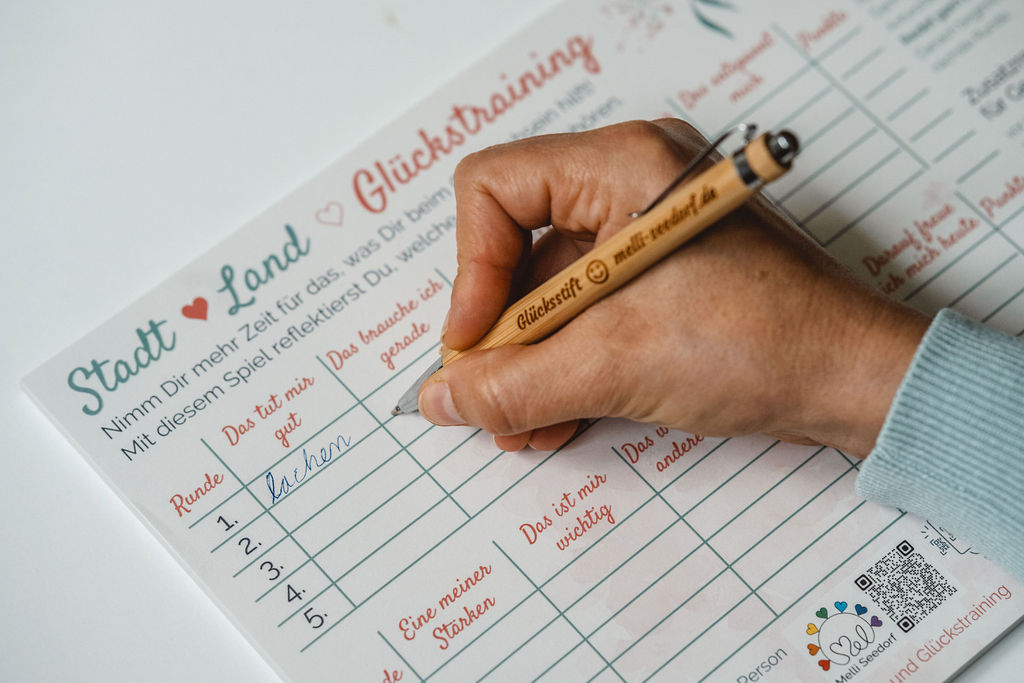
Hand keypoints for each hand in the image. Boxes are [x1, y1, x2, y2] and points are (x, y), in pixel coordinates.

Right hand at [418, 120, 928, 455]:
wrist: (854, 381)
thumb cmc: (765, 342)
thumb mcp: (617, 365)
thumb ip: (514, 384)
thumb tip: (442, 397)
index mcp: (621, 164)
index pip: (494, 189)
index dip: (469, 271)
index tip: (475, 345)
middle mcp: (627, 184)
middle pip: (515, 248)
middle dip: (499, 335)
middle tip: (486, 399)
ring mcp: (642, 232)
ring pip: (546, 290)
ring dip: (527, 362)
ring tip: (520, 424)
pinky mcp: (656, 278)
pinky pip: (584, 311)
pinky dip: (563, 364)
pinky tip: (553, 416)